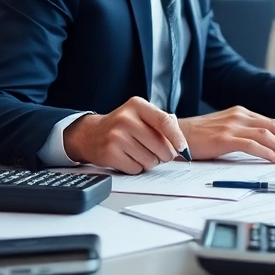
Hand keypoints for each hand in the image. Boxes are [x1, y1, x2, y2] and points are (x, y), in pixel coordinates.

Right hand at [62, 96, 189, 173]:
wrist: (90, 134)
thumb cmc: (123, 126)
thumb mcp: (140, 115)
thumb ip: (162, 123)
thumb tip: (182, 144)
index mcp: (137, 105)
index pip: (165, 122)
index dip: (177, 138)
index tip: (183, 149)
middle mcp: (126, 119)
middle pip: (161, 146)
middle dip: (164, 155)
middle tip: (157, 152)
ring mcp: (116, 136)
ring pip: (150, 160)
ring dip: (149, 162)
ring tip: (138, 153)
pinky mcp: (109, 153)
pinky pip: (136, 169)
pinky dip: (136, 168)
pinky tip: (128, 158)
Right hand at [178, 107, 274, 163]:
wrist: (174, 134)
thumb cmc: (196, 136)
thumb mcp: (222, 129)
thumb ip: (240, 133)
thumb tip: (262, 146)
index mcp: (240, 112)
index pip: (270, 122)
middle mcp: (238, 115)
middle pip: (273, 126)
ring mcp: (232, 125)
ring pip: (266, 134)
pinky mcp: (225, 138)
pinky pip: (252, 145)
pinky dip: (268, 152)